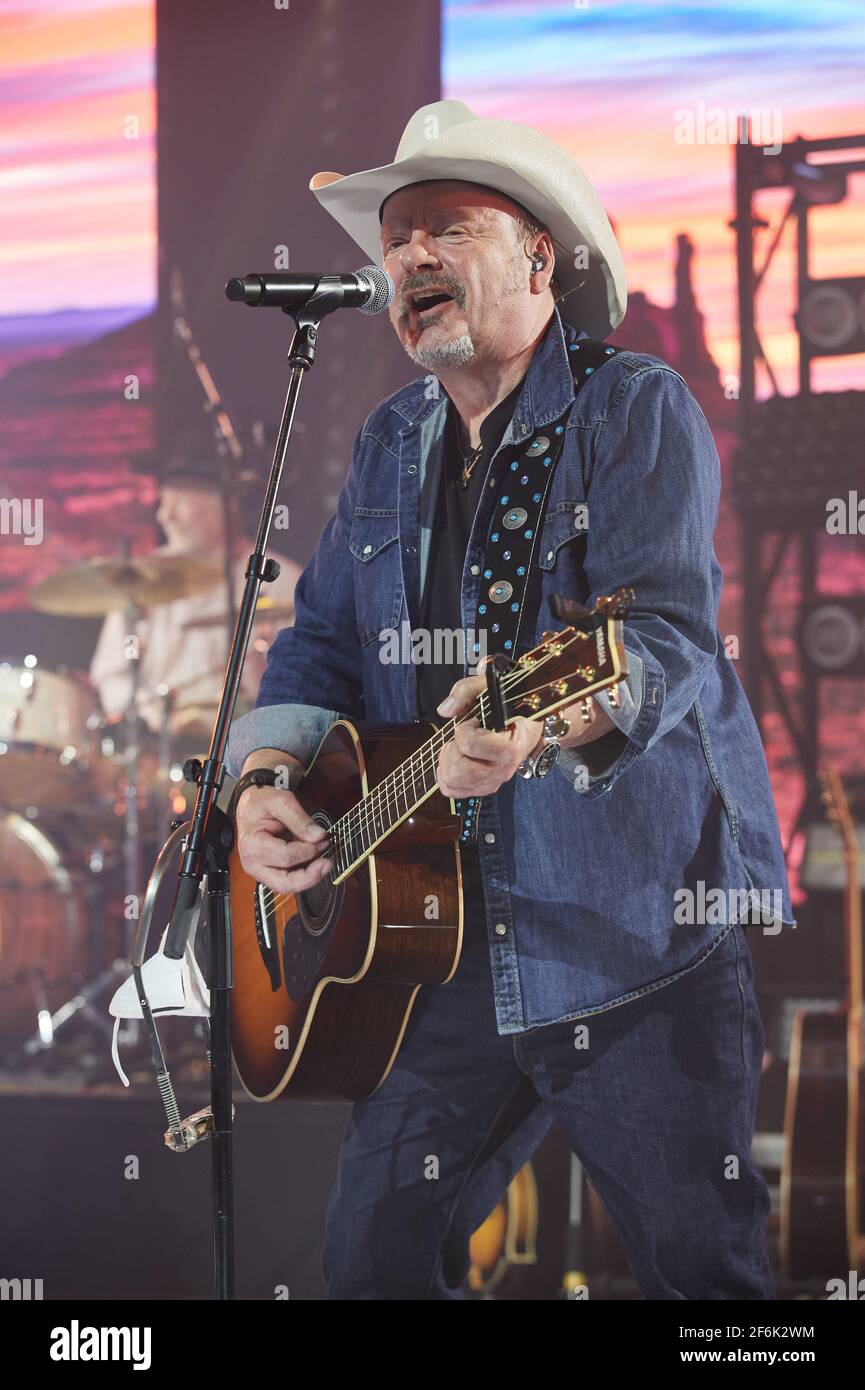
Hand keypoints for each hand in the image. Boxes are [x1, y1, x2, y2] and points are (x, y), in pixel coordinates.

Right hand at [235, 785, 331, 895]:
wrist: (250, 806)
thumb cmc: (261, 803)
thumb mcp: (281, 802)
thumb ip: (300, 820)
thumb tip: (319, 836)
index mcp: (252, 844)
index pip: (286, 857)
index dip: (308, 851)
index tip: (322, 840)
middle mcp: (252, 863)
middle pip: (284, 883)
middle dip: (309, 877)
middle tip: (327, 864)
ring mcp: (259, 871)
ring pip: (286, 887)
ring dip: (307, 879)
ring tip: (323, 864)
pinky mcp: (267, 873)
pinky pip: (286, 882)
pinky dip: (302, 876)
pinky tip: (313, 865)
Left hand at [435, 672, 541, 797]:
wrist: (526, 729)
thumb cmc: (508, 708)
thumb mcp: (491, 688)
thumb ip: (466, 691)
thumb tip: (445, 710)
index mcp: (509, 747)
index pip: (469, 745)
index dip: (463, 730)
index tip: (473, 722)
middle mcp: (502, 770)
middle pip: (455, 772)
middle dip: (450, 751)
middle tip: (462, 738)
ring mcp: (492, 782)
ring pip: (450, 784)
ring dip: (447, 763)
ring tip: (460, 748)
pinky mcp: (483, 789)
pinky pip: (451, 790)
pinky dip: (447, 775)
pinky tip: (458, 759)